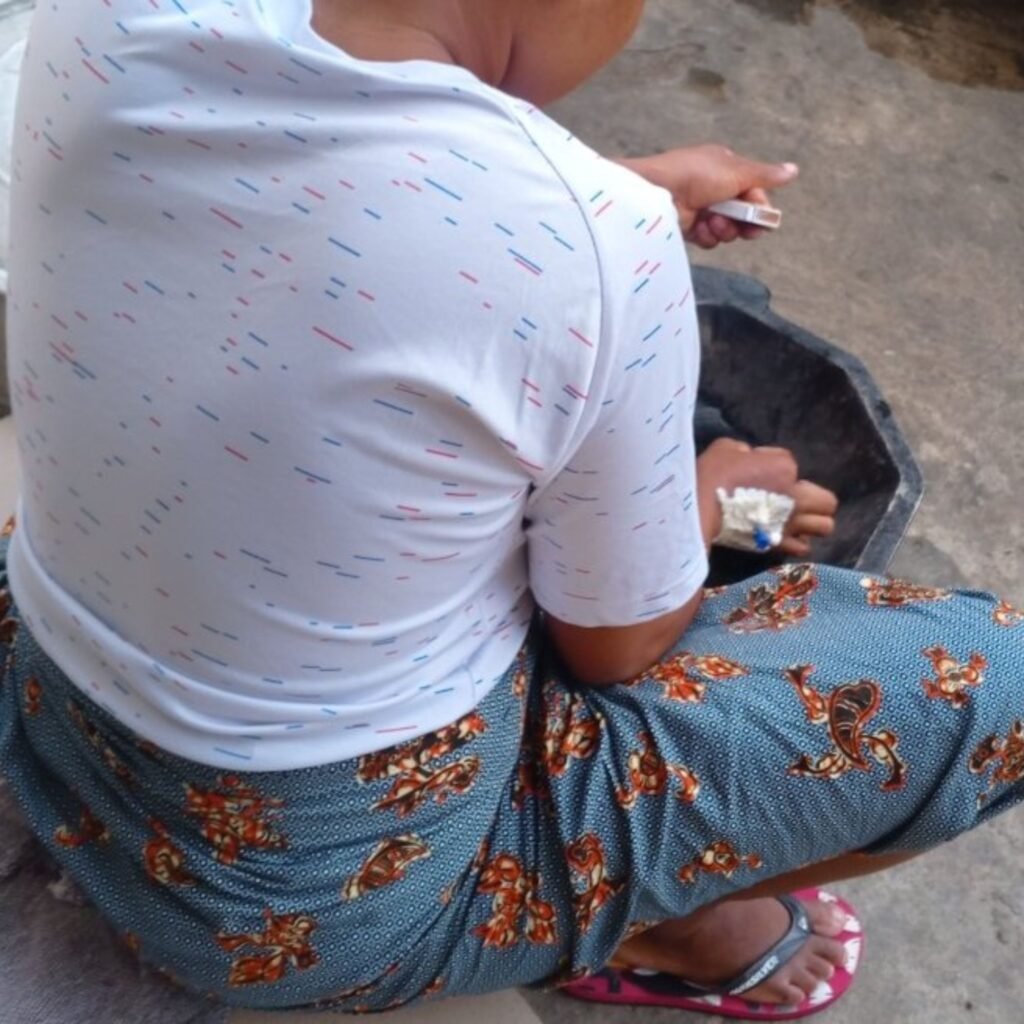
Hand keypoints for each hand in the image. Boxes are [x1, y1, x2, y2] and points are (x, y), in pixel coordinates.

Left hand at [618, 144, 798, 249]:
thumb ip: (765, 175)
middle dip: (742, 222)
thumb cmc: (697, 174)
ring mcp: (701, 208)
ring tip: (712, 221)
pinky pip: (709, 238)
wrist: (658, 192)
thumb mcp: (737, 171)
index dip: (759, 206)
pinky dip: (708, 236)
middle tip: (742, 228)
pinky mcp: (689, 227)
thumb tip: (794, 170)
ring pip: (727, 229)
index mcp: (726, 168)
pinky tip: (700, 228)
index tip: (760, 216)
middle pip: (743, 213)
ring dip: (724, 228)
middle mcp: (715, 188)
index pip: (754, 191)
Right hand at [696, 439, 837, 553]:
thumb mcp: (729, 447)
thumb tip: (751, 459)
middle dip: (815, 499)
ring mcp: (791, 523)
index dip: (774, 465)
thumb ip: (748, 452)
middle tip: (796, 498)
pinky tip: (784, 536)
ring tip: (796, 520)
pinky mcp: (778, 543)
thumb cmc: (714, 473)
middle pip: (828, 501)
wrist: (700, 507)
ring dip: (813, 523)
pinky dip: (797, 542)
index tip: (755, 469)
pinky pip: (802, 547)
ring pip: (824, 527)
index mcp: (785, 467)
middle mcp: (797, 496)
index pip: (791, 463)